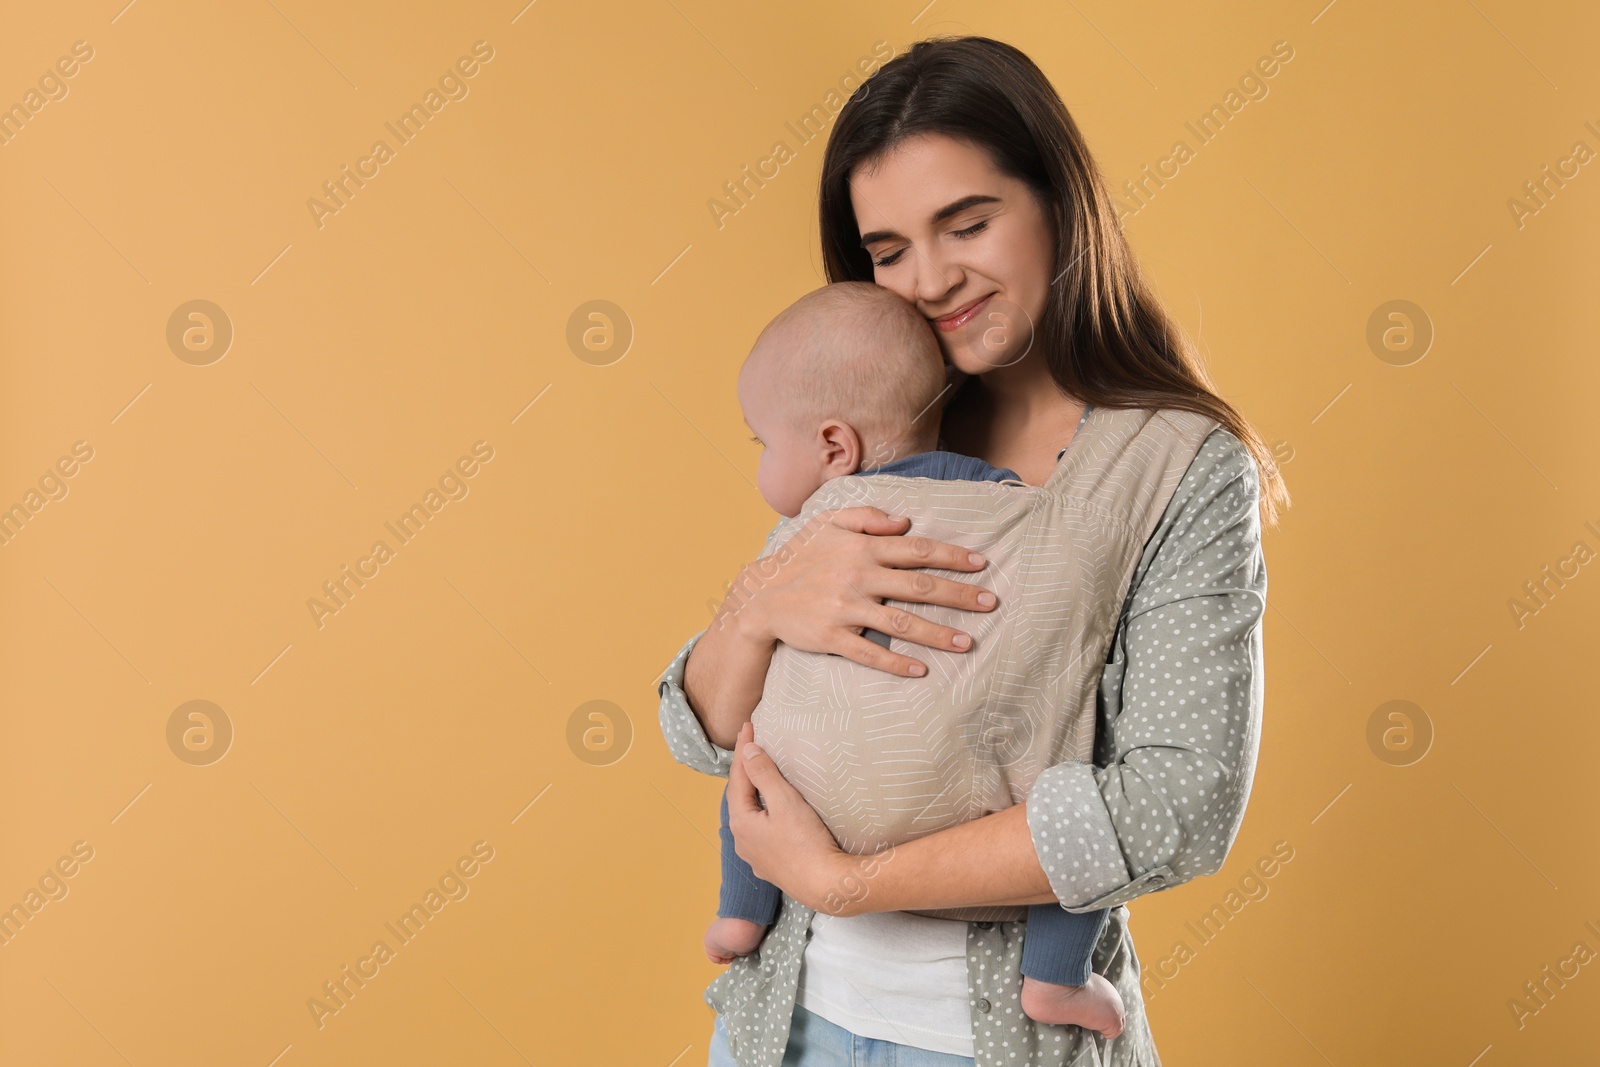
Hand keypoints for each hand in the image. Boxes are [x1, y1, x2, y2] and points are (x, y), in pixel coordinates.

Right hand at [723, 505, 997, 677]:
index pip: (916, 550)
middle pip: (919, 587)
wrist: (760, 596)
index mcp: (861, 549)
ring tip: (967, 642)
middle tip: (990, 603)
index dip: (951, 556)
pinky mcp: (831, 638)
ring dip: (937, 633)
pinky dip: (896, 664)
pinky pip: (870, 654)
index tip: (981, 564)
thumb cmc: (800, 557)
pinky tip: (921, 670)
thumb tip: (904, 522)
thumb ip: (866, 516)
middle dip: (958, 595)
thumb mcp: (827, 523)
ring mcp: (845, 610)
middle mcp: (857, 577)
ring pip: (901, 623)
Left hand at [726, 722, 860, 915]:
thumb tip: (748, 751)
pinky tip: (773, 812)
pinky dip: (765, 813)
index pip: (737, 777)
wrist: (827, 887)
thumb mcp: (785, 802)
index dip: (744, 749)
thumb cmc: (807, 843)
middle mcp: (743, 841)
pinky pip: (762, 832)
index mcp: (741, 822)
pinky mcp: (773, 867)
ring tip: (760, 774)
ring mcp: (757, 857)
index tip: (748, 725)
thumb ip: (764, 774)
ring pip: (750, 816)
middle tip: (752, 744)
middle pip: (740, 797)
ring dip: (754, 793)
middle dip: (745, 770)